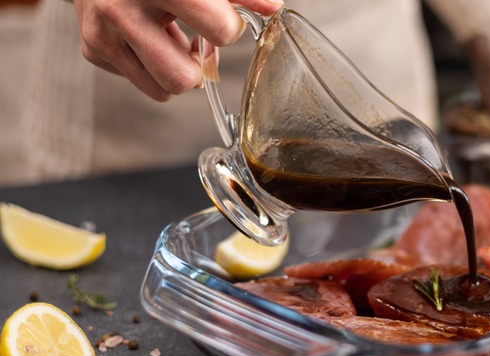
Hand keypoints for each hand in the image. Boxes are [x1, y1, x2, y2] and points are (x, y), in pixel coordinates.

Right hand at [73, 0, 282, 101]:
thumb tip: (273, 7)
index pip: (219, 30)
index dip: (228, 29)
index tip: (222, 19)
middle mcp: (123, 9)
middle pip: (183, 79)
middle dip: (198, 67)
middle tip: (196, 41)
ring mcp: (104, 33)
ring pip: (163, 90)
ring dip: (177, 72)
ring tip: (172, 41)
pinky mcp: (93, 48)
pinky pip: (141, 83)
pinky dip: (152, 66)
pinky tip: (149, 37)